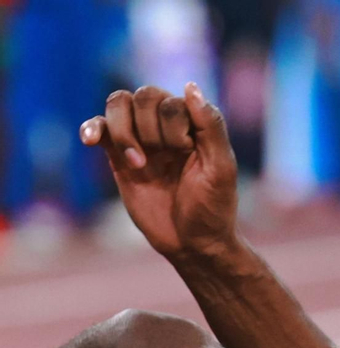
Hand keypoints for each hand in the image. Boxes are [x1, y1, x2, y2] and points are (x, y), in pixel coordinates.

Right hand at [80, 83, 238, 260]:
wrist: (193, 244)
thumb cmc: (213, 208)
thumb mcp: (221, 169)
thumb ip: (210, 126)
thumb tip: (189, 85)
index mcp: (194, 127)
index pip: (172, 100)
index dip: (173, 122)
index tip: (185, 152)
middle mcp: (167, 128)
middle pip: (144, 95)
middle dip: (150, 127)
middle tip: (163, 159)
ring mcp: (142, 141)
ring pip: (119, 105)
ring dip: (124, 130)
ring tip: (137, 163)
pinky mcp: (119, 157)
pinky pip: (99, 128)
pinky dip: (92, 127)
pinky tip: (91, 140)